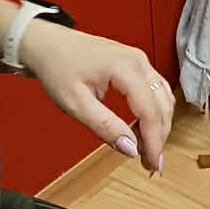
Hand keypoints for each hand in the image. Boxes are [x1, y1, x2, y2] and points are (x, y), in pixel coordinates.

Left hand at [21, 24, 174, 172]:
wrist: (47, 43)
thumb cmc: (57, 67)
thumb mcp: (75, 103)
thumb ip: (105, 126)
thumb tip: (130, 149)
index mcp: (125, 67)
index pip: (150, 111)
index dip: (154, 141)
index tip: (152, 165)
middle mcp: (138, 61)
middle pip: (161, 105)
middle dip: (159, 137)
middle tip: (150, 164)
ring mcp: (139, 60)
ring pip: (163, 98)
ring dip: (159, 125)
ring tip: (148, 150)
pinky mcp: (136, 64)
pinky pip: (155, 91)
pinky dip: (155, 112)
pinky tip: (144, 129)